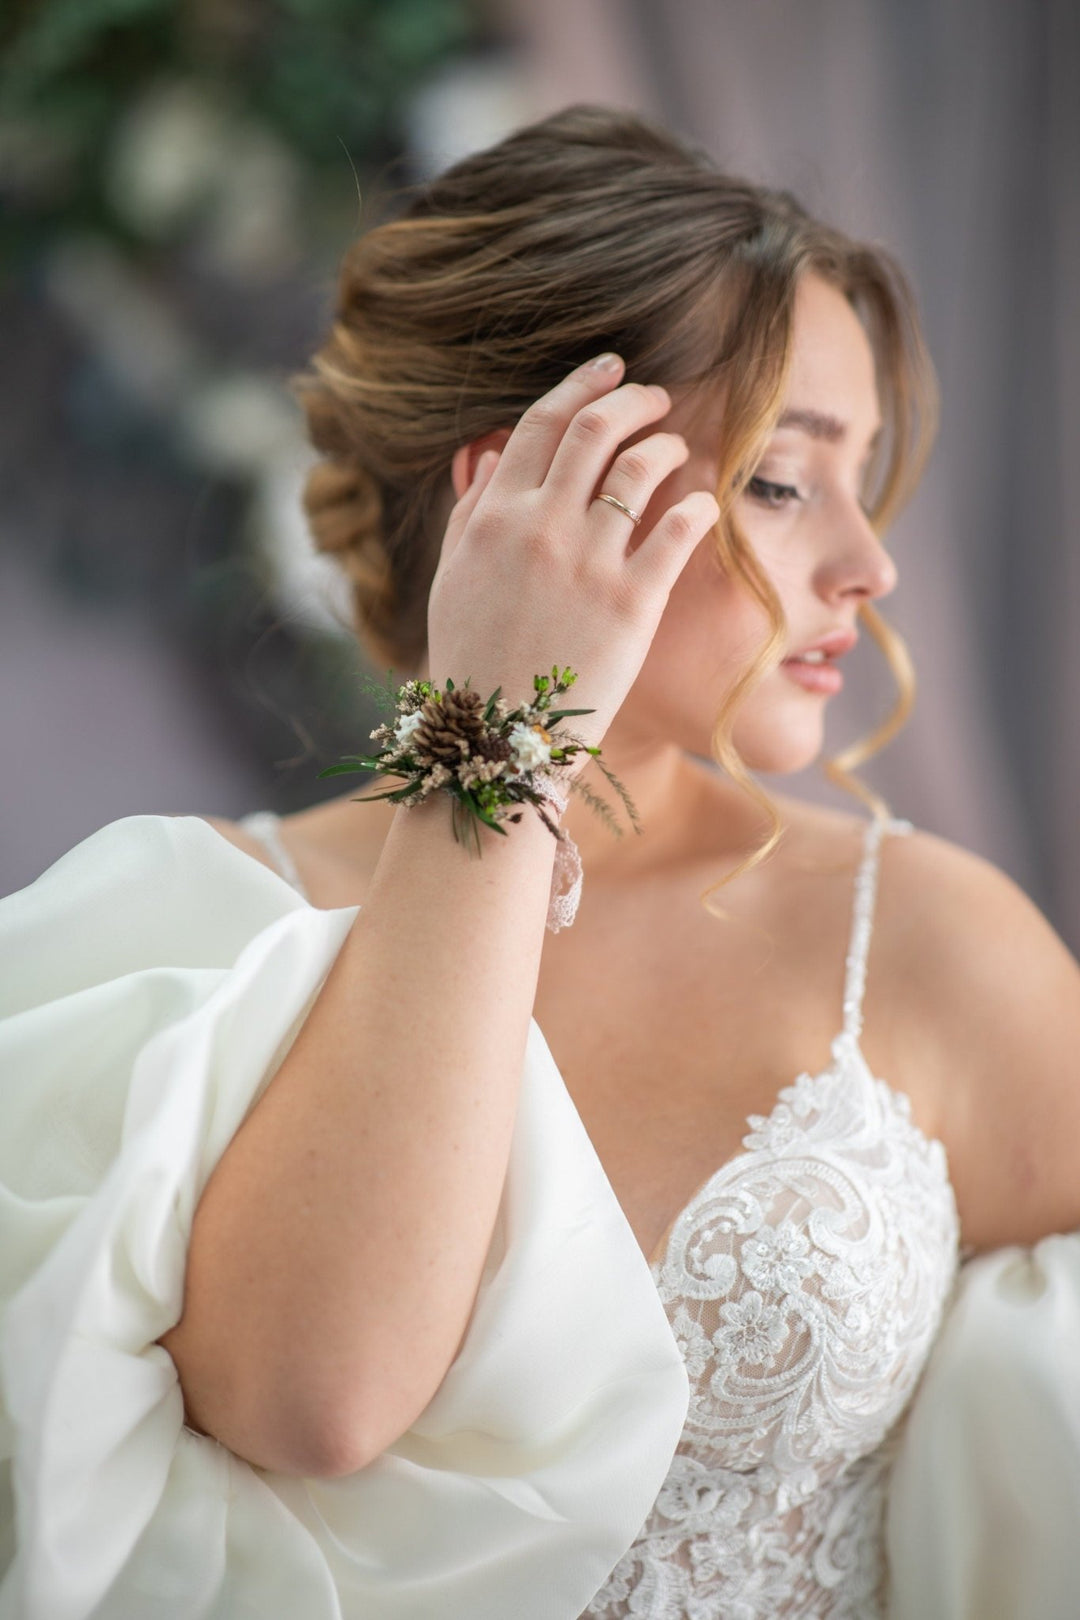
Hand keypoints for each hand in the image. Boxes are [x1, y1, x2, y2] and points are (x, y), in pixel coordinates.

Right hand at [426, 354, 720, 756]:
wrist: (500, 740)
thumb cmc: (473, 662)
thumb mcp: (451, 581)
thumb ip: (471, 512)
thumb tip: (491, 452)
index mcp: (493, 518)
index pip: (540, 424)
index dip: (580, 386)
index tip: (608, 369)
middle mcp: (540, 529)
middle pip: (596, 429)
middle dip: (633, 398)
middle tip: (656, 397)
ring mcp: (588, 564)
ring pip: (641, 468)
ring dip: (667, 444)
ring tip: (678, 448)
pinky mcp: (633, 604)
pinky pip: (677, 530)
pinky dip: (697, 503)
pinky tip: (704, 502)